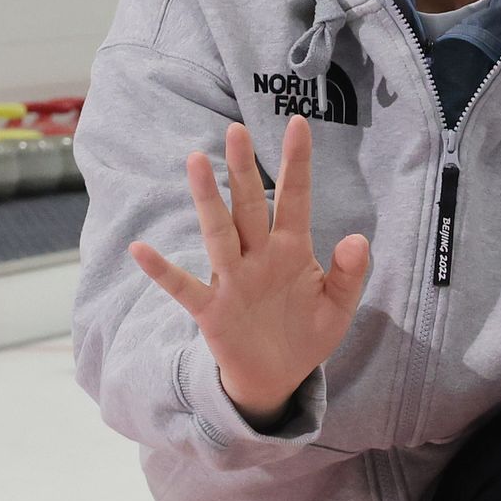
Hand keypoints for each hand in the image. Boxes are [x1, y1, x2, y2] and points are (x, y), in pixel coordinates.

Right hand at [128, 116, 369, 413]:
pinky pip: (184, 286)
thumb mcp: (338, 307)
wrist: (279, 376)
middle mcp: (258, 257)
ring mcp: (232, 280)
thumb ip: (350, 274)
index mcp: (292, 250)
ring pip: (219, 234)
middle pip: (249, 206)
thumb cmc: (307, 332)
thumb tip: (359, 238)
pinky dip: (162, 271)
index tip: (298, 123)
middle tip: (236, 130)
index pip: (295, 199)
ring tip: (196, 162)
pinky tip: (141, 250)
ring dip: (208, 201)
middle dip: (243, 169)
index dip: (297, 163)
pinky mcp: (212, 310)